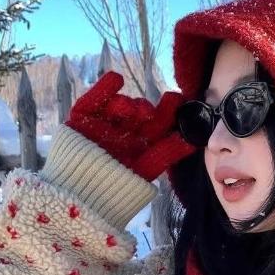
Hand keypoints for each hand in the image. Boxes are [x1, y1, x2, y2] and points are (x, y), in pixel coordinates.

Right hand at [65, 72, 194, 180]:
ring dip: (127, 104)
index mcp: (140, 144)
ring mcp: (102, 124)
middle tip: (151, 109)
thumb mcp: (146, 169)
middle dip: (147, 109)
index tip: (178, 100)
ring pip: (119, 107)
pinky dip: (104, 89)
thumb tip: (194, 142)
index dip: (168, 112)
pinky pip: (92, 100)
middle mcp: (123, 132)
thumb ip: (167, 154)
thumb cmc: (115, 188)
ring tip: (131, 111)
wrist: (79, 195)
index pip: (157, 125)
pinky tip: (116, 79)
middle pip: (138, 114)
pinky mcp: (81, 119)